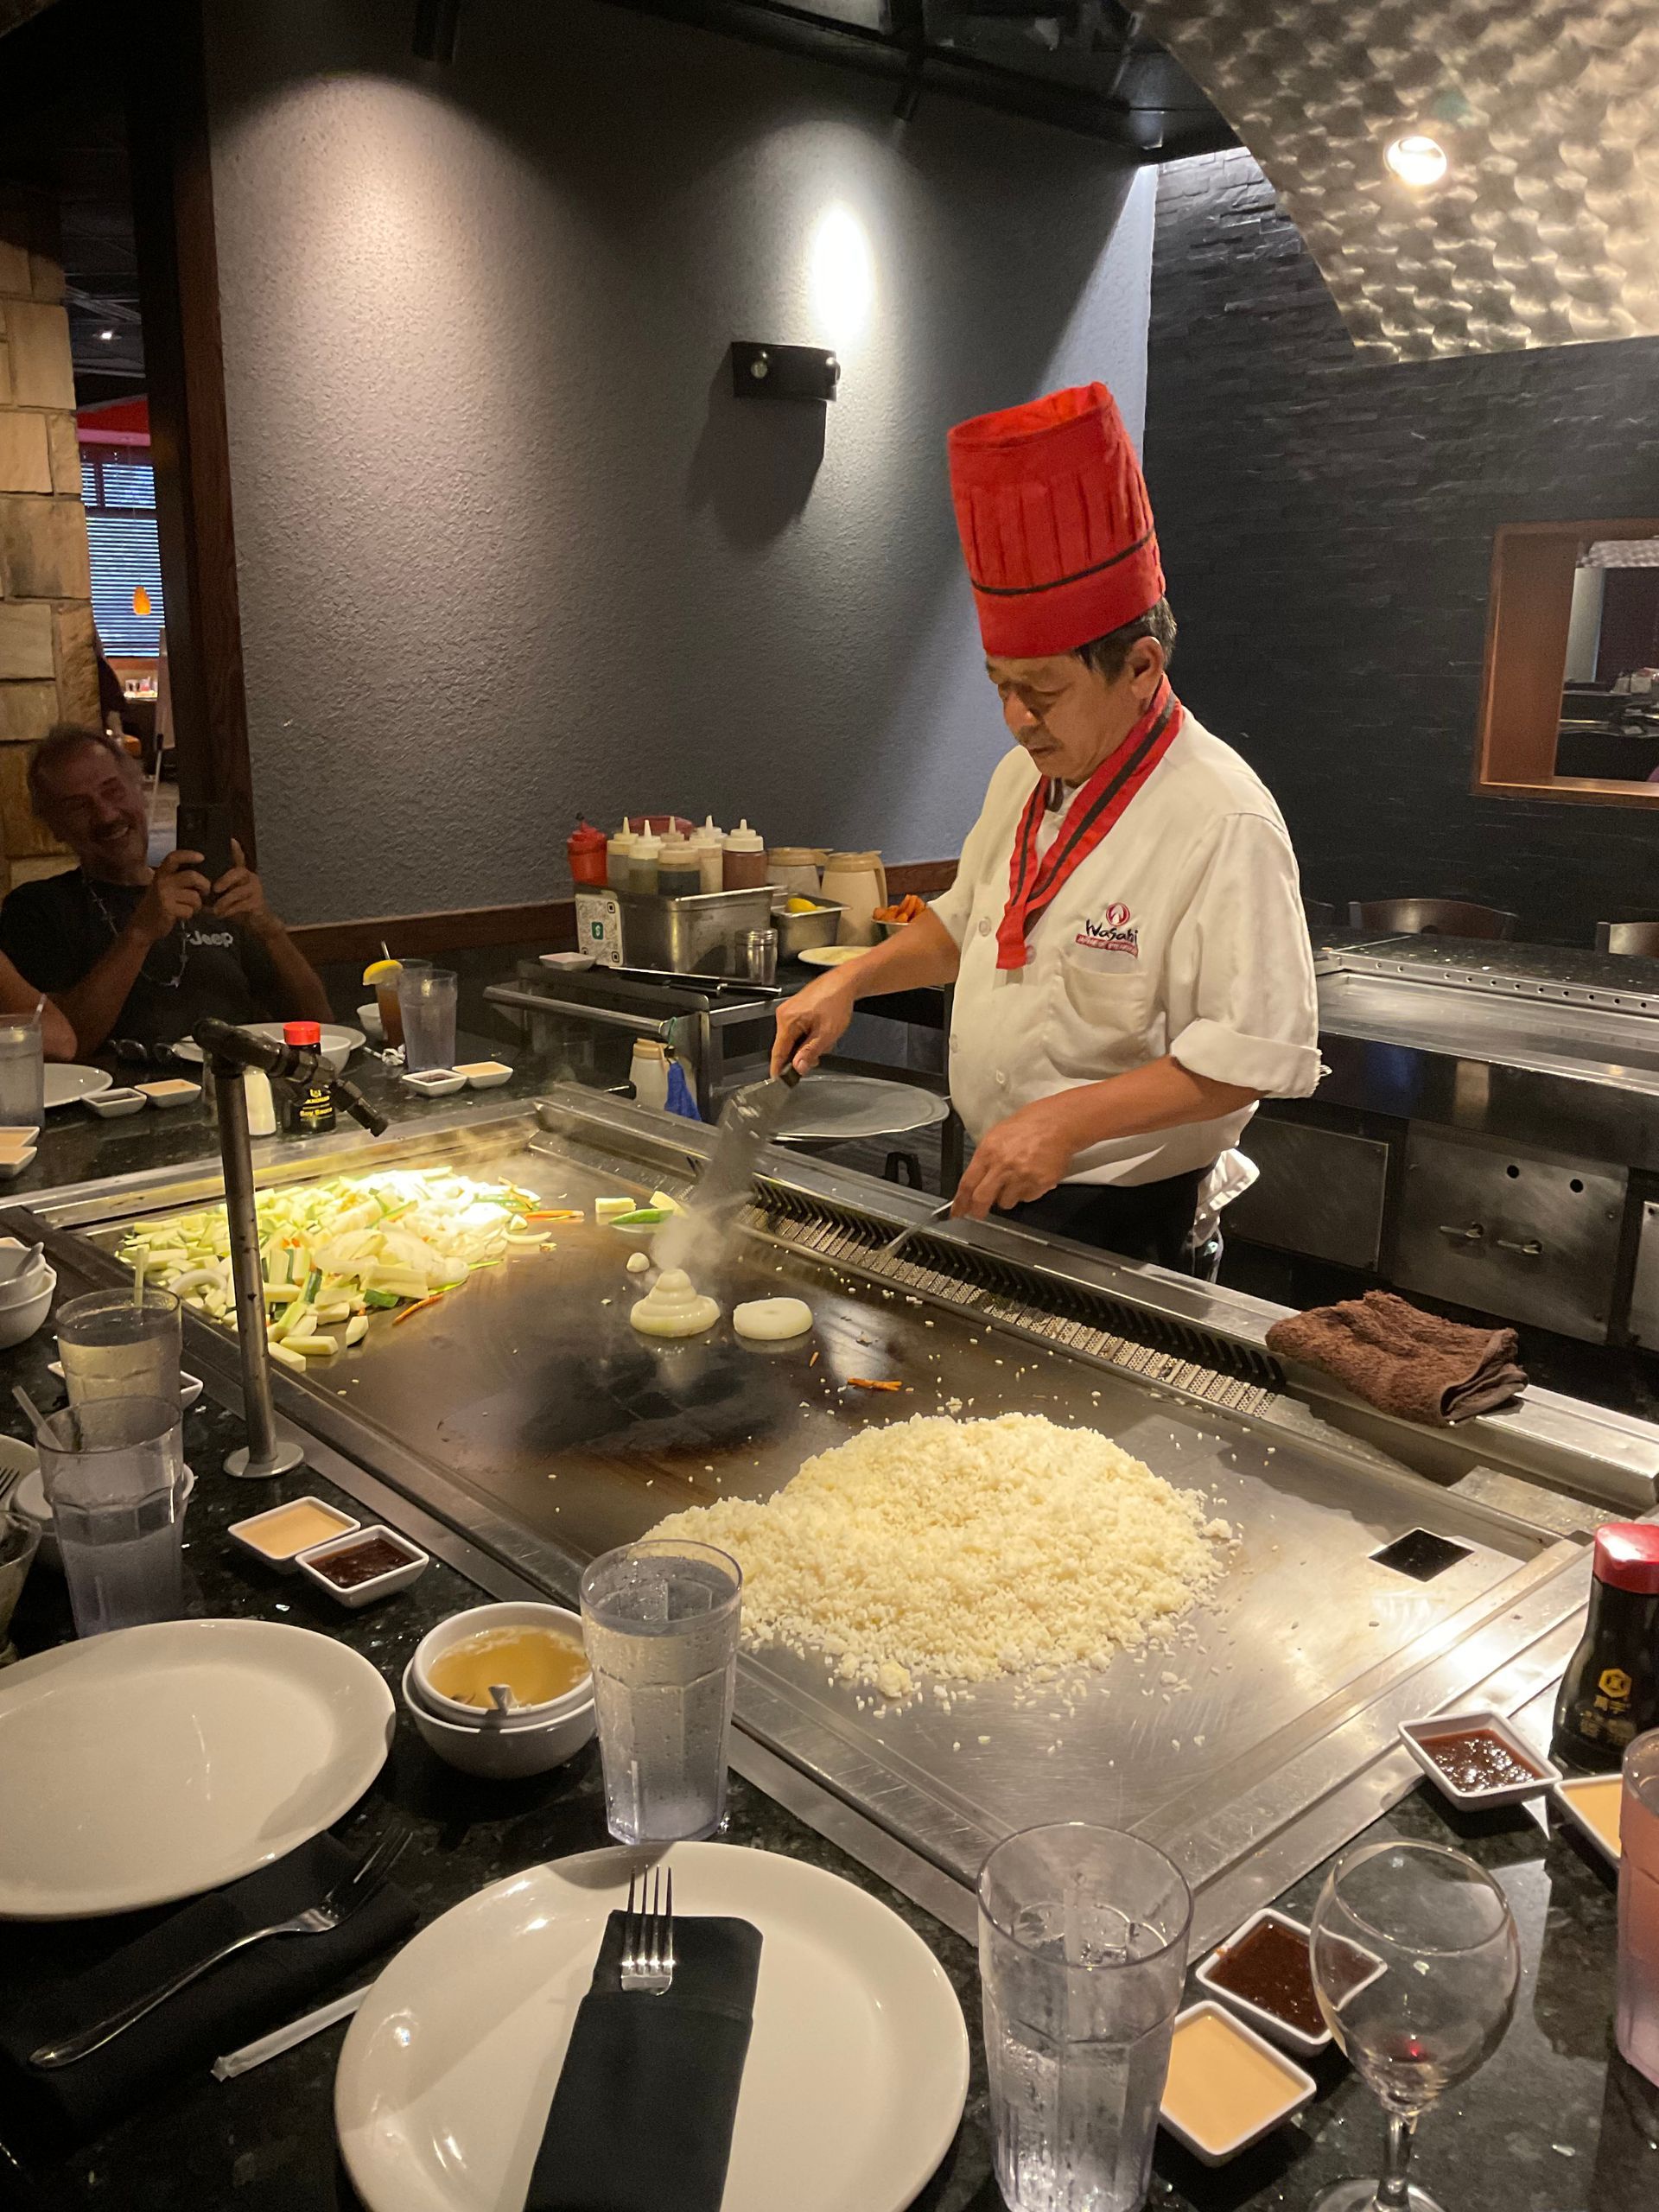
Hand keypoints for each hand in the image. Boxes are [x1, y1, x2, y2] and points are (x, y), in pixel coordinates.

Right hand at [129, 849, 210, 945]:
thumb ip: (178, 880)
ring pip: (194, 896)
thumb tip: (202, 877)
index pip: (173, 858)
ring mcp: (164, 895)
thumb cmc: (157, 906)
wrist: (141, 927)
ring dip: (197, 905)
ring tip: (189, 908)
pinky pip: (190, 910)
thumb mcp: (163, 888)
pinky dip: (190, 915)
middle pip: (192, 876)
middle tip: (205, 892)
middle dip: (204, 885)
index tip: (201, 857)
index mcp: (161, 874)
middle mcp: (162, 882)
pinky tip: (181, 916)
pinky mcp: (168, 909)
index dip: (188, 855)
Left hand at [207, 840, 274, 932]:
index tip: (230, 840)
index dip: (236, 850)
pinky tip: (221, 915)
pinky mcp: (257, 902)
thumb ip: (216, 888)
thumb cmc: (239, 905)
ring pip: (238, 892)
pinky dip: (229, 911)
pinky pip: (241, 905)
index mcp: (241, 874)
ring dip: (224, 901)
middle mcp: (250, 878)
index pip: (239, 858)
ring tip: (215, 910)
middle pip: (239, 872)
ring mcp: (256, 890)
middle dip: (225, 879)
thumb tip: (195, 887)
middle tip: (214, 889)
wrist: (257, 922)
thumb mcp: (227, 894)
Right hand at [771, 974, 854, 1075]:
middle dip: (803, 1054)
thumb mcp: (827, 1034)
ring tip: (825, 1036)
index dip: (779, 1070)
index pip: (778, 1053)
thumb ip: (810, 1052)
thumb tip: (798, 1067)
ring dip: (808, 1044)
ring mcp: (788, 1012)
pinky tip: (821, 1030)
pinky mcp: (795, 1010)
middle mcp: (783, 1015)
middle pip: (786, 1047)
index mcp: (787, 1021)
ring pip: (793, 1040)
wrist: (844, 982)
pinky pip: (797, 1030)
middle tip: (820, 1053)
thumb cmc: (836, 1001)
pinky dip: (809, 1035)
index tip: (781, 1082)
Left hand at [951, 1094, 1082, 1219]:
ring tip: (1016, 1179)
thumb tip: (977, 1179)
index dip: (960, 1202)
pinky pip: (1027, 1198)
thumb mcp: (997, 1135)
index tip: (957, 1211)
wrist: (1058, 1123)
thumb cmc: (1029, 1124)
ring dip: (1007, 1196)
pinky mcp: (1039, 1184)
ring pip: (1006, 1202)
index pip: (967, 1183)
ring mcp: (1022, 1177)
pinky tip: (1031, 1176)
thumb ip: (986, 1158)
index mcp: (988, 1152)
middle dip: (978, 1210)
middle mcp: (1003, 1166)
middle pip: (982, 1199)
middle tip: (979, 1213)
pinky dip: (1027, 1192)